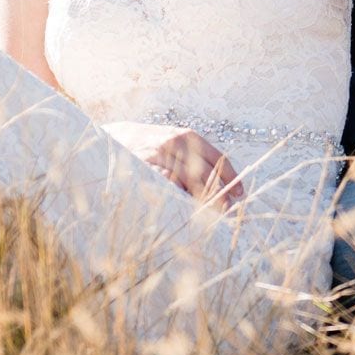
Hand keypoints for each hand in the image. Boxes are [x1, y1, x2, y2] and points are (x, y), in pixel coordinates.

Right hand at [102, 120, 243, 209]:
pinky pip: (164, 188)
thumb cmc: (151, 144)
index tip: (240, 193)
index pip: (217, 158)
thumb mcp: (175, 143)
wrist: (115, 138)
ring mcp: (158, 157)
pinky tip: (182, 211)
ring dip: (200, 201)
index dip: (231, 177)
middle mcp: (175, 145)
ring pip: (186, 183)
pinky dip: (175, 200)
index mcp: (188, 137)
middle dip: (219, 194)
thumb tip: (222, 182)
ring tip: (209, 217)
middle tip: (227, 211)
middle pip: (205, 174)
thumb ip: (195, 158)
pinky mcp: (142, 169)